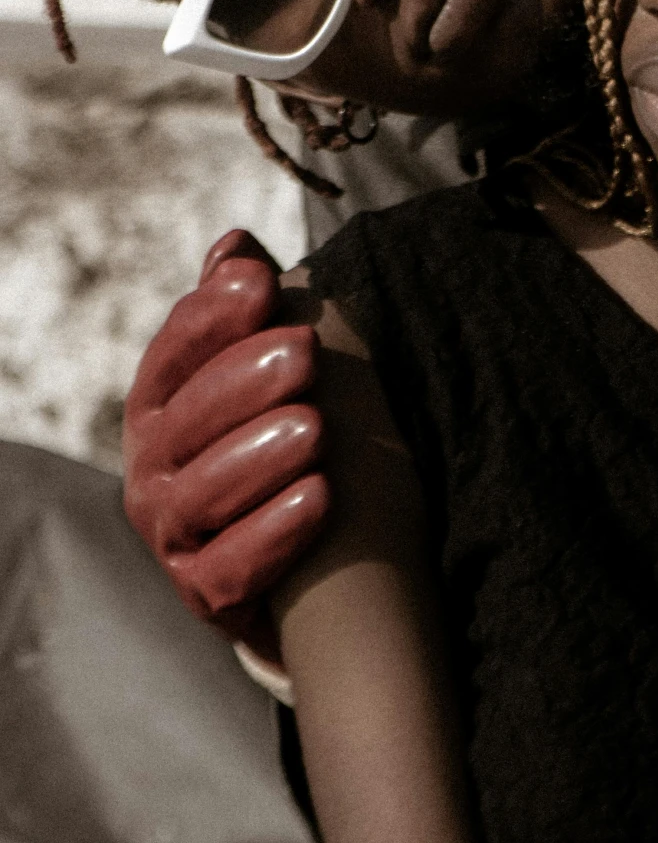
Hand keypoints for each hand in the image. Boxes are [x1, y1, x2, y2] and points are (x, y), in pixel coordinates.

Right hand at [122, 229, 326, 657]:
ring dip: (259, 456)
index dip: (210, 318)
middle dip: (243, 381)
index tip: (260, 281)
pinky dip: (275, 533)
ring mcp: (174, 538)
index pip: (172, 357)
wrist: (304, 575)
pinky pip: (231, 568)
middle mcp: (151, 473)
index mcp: (159, 411)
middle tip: (307, 350)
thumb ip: (246, 320)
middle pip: (184, 422)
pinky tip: (322, 498)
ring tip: (318, 428)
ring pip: (203, 494)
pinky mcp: (205, 595)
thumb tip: (236, 246)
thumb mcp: (266, 384)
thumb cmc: (284, 456)